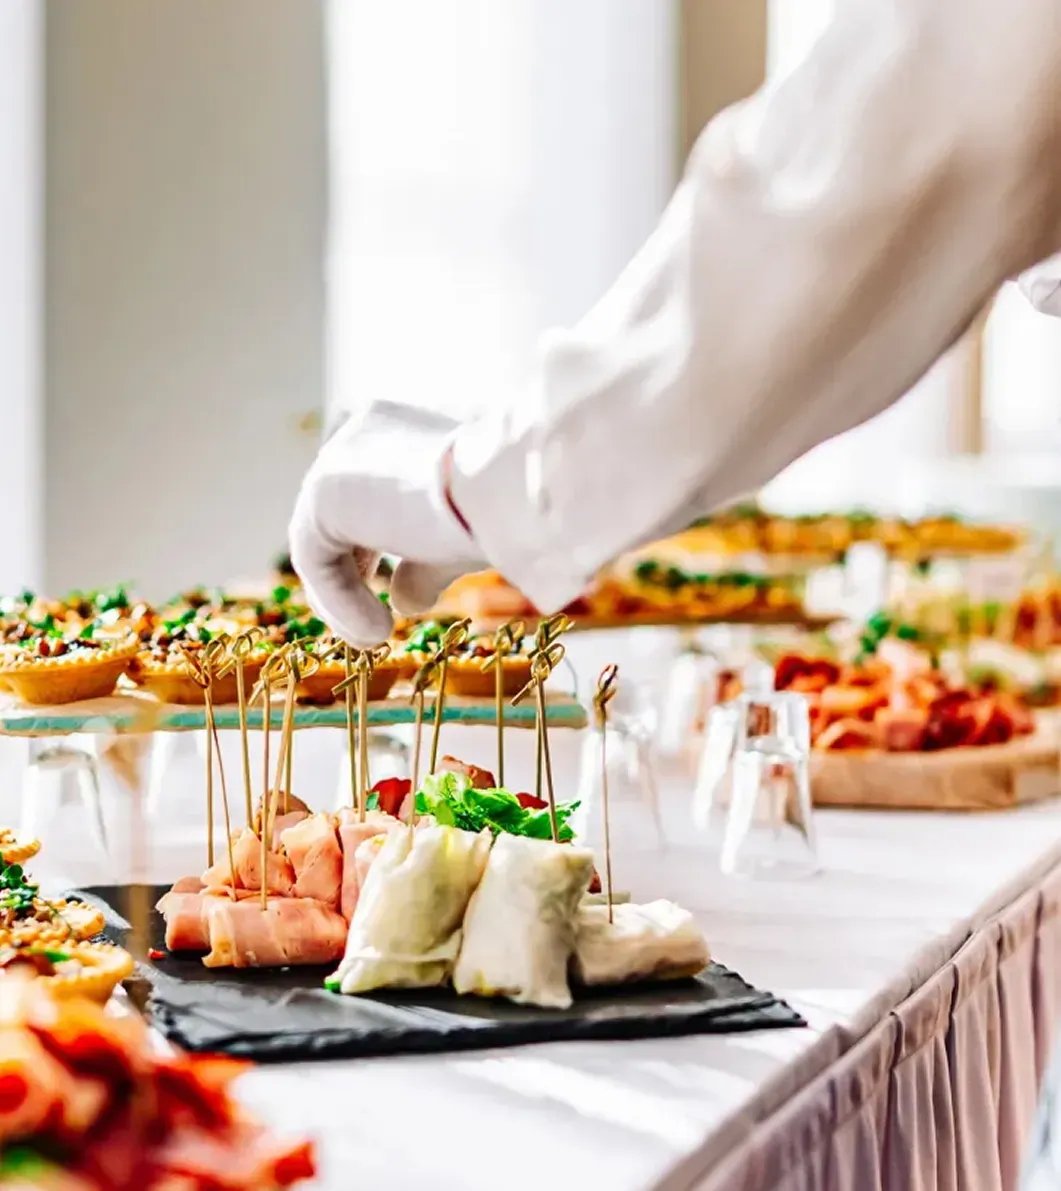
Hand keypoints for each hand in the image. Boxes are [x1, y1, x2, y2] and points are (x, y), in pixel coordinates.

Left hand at [288, 401, 484, 645]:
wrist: (517, 485)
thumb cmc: (505, 506)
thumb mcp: (458, 539)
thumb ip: (423, 564)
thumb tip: (402, 602)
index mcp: (402, 427)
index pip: (371, 492)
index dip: (373, 549)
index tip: (392, 597)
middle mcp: (366, 431)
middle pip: (338, 514)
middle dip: (352, 573)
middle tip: (373, 626)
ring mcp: (340, 456)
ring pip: (323, 538)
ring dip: (345, 597)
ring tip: (376, 638)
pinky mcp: (324, 490)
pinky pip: (316, 559)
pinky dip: (340, 601)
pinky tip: (377, 631)